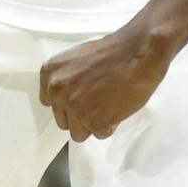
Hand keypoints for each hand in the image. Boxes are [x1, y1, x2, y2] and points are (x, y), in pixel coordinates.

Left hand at [39, 23, 171, 141]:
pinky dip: (110, 125)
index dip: (68, 102)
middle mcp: (58, 91)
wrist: (137, 53)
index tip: (81, 96)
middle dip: (81, 115)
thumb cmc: (114, 52)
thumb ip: (68, 79)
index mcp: (51, 73)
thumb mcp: (79, 59)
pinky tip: (117, 106)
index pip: (50, 102)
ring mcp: (75, 107)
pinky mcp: (94, 121)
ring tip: (109, 103)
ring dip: (94, 123)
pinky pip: (100, 134)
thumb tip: (72, 96)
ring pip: (79, 133)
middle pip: (63, 121)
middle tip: (99, 100)